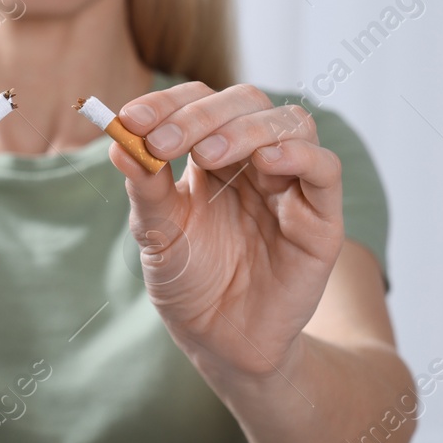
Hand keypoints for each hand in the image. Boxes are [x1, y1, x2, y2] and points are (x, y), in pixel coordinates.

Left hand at [111, 83, 345, 376]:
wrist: (219, 340)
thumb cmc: (189, 281)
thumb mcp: (156, 232)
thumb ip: (145, 187)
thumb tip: (117, 141)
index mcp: (212, 154)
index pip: (198, 102)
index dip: (167, 103)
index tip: (132, 120)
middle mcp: (254, 159)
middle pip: (244, 102)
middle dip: (200, 115)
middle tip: (163, 142)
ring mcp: (290, 184)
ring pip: (290, 124)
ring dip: (246, 129)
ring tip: (207, 154)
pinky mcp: (321, 218)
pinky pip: (325, 170)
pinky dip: (300, 155)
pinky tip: (267, 162)